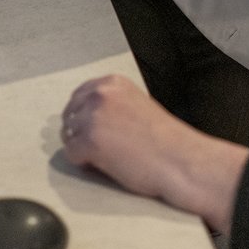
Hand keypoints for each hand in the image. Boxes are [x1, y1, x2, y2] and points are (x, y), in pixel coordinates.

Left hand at [60, 75, 247, 233]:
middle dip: (79, 131)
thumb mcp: (136, 105)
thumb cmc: (164, 140)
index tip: (94, 129)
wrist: (180, 160)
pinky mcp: (90, 141)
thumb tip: (85, 114)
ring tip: (107, 157)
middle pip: (69, 114)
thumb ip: (112, 104)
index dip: (83, 115)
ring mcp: (93, 116)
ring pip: (68, 135)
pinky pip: (71, 155)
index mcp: (113, 82)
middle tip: (101, 147)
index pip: (79, 95)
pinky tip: (105, 165)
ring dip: (82, 148)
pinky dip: (84, 163)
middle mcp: (100, 94)